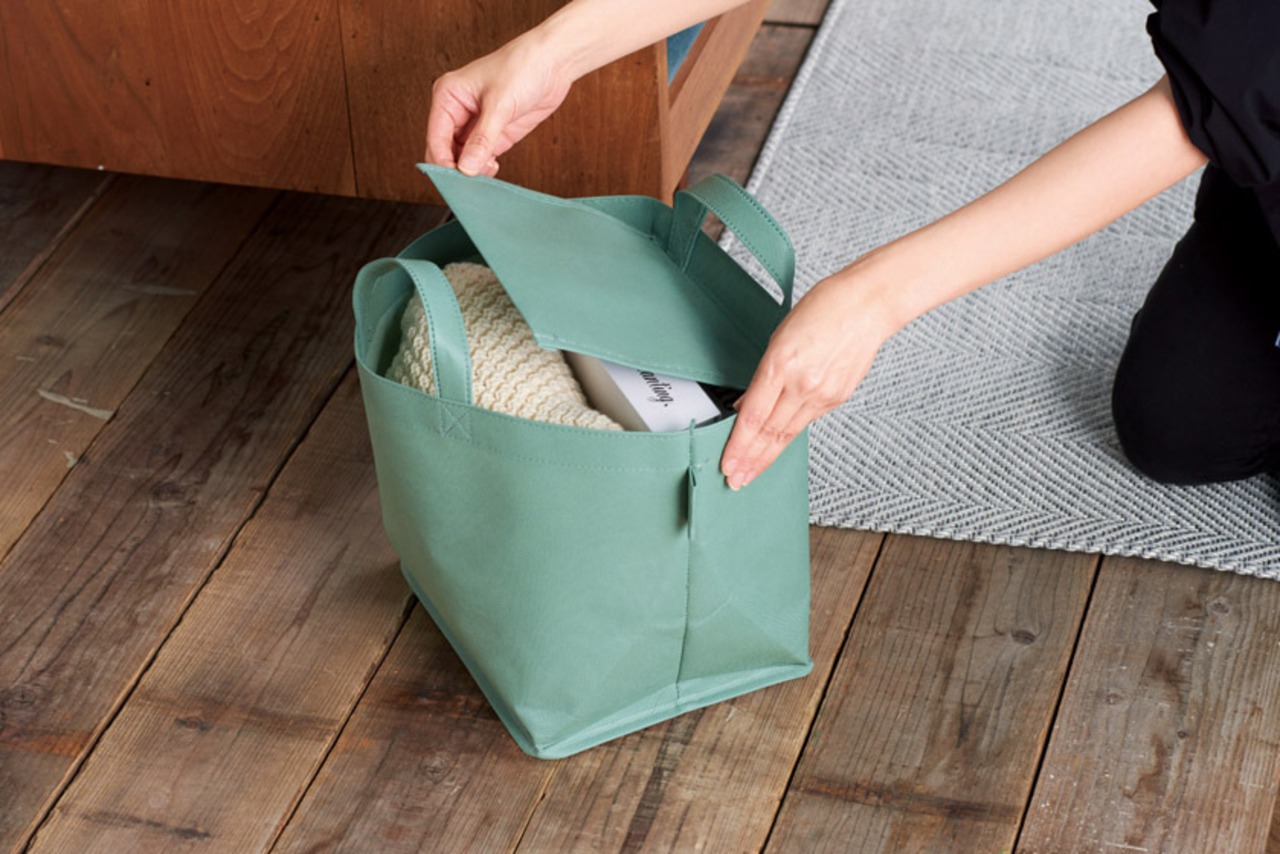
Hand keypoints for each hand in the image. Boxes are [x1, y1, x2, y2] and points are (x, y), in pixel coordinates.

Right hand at [425, 36, 573, 177]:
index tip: (456, 180)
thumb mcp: (500, 104)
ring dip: (470, 171)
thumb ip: (483, 139)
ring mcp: (475, 125)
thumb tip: (466, 168)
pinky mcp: (494, 135)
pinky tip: (493, 170)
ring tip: (485, 175)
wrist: (553, 63)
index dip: (443, 162)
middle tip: (470, 184)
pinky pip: (480, 159)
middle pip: (444, 151)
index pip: (435, 138)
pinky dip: (484, 169)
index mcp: (448, 96)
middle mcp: (457, 111)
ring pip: (462, 158)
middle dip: (455, 169)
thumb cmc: (522, 67)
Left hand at [720, 271, 897, 489]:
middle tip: (735, 480)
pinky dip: (788, 434)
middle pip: (770, 432)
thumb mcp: (779, 335)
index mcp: (782, 364)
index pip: (753, 417)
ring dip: (767, 456)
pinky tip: (776, 445)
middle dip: (749, 460)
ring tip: (751, 472)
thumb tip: (746, 404)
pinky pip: (807, 421)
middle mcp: (803, 383)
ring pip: (788, 433)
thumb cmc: (825, 308)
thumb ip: (762, 375)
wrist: (868, 304)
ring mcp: (823, 393)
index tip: (728, 463)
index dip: (738, 445)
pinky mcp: (838, 398)